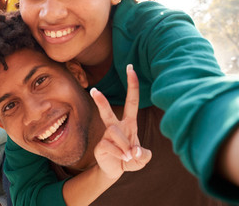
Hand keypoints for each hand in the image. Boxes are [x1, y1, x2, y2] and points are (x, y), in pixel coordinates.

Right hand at [90, 64, 151, 179]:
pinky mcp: (100, 146)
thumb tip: (134, 151)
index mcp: (129, 123)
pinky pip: (110, 146)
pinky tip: (123, 160)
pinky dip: (120, 155)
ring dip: (125, 145)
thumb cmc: (131, 159)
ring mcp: (107, 136)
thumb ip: (144, 155)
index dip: (132, 85)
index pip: (131, 101)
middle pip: (108, 111)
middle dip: (101, 101)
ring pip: (115, 132)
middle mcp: (116, 126)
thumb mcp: (142, 158)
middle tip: (94, 90)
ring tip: (129, 156)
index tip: (130, 68)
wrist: (116, 170)